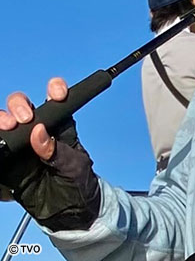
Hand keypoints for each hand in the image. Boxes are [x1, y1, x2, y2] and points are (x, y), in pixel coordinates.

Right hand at [0, 78, 100, 230]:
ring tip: (8, 127)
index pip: (56, 99)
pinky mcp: (8, 163)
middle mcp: (38, 130)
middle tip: (24, 118)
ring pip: (6, 122)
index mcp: (61, 125)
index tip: (56, 93)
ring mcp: (21, 145)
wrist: (68, 213)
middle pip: (23, 106)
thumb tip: (39, 132)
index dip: (55, 89)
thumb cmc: (78, 182)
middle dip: (20, 105)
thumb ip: (58, 151)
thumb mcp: (74, 166)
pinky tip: (0, 144)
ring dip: (3, 119)